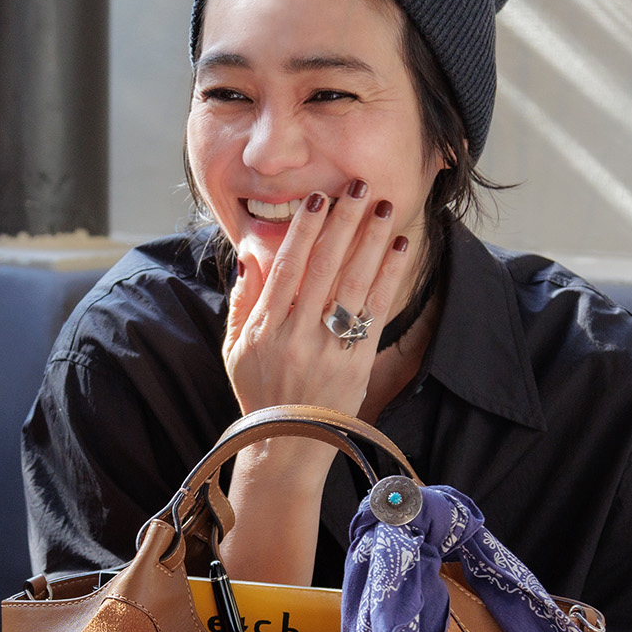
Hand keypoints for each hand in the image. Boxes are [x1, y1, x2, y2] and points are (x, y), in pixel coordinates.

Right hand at [223, 181, 411, 419]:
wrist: (288, 444)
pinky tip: (396, 248)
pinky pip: (376, 312)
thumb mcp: (234, 349)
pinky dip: (387, 277)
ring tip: (382, 206)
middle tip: (358, 186)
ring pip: (353, 283)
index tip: (318, 198)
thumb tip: (250, 255)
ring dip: (370, 240)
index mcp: (264, 328)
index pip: (286, 267)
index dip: (303, 230)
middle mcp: (296, 335)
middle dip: (343, 222)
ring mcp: (329, 349)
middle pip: (324, 266)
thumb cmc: (260, 393)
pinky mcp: (357, 363)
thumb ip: (242, 302)